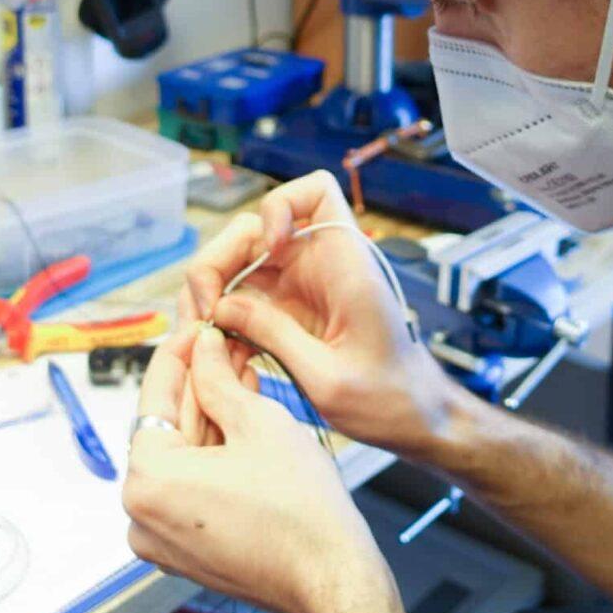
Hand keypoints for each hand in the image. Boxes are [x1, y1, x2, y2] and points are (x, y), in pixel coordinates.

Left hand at [123, 325, 394, 612]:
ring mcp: (161, 539)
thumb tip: (203, 347)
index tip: (197, 325)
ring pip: (182, 458)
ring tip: (240, 375)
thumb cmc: (301, 510)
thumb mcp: (258, 421)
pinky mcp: (185, 551)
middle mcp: (140, 514)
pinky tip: (239, 421)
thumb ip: (217, 377)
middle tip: (224, 345)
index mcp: (148, 479)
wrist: (333, 579)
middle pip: (169, 428)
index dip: (181, 352)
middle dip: (201, 385)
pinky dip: (212, 456)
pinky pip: (191, 489)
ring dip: (210, 418)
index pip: (156, 396)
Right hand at [182, 171, 464, 459]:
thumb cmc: (389, 399)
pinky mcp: (288, 314)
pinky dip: (223, 325)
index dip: (280, 205)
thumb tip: (221, 305)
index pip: (314, 191)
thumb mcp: (327, 377)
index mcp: (344, 264)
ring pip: (237, 268)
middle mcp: (319, 266)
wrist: (412, 421)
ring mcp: (299, 289)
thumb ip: (275, 336)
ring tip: (200, 343)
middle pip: (250, 232)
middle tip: (203, 314)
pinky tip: (218, 359)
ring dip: (211, 299)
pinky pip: (242, 302)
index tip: (267, 247)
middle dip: (217, 264)